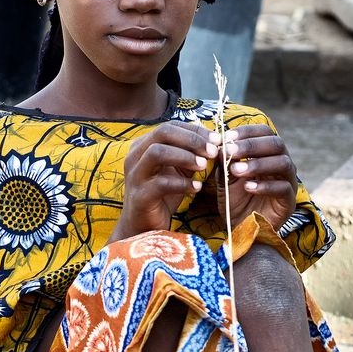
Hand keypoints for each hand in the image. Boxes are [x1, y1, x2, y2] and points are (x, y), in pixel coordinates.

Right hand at [109, 122, 219, 241]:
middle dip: (192, 139)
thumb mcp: (177, 169)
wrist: (143, 226)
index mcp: (143, 145)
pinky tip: (196, 187)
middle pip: (162, 133)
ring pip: (157, 153)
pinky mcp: (139, 196)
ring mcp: (135, 176)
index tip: (218, 139)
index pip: (170, 126)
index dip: (195, 130)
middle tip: (213, 150)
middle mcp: (135, 156)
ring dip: (184, 157)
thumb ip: (190, 154)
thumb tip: (214, 139)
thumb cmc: (162, 194)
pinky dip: (182, 184)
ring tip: (203, 166)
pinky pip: (161, 184)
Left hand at [216, 124, 297, 231]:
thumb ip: (224, 162)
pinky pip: (283, 188)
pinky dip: (265, 186)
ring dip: (258, 164)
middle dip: (252, 145)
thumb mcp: (225, 178)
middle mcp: (282, 164)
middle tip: (230, 150)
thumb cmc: (236, 201)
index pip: (265, 132)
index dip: (248, 132)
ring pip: (283, 163)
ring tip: (236, 170)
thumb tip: (221, 145)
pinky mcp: (289, 201)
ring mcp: (289, 182)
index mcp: (268, 154)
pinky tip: (247, 187)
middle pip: (276, 144)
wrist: (242, 229)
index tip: (228, 137)